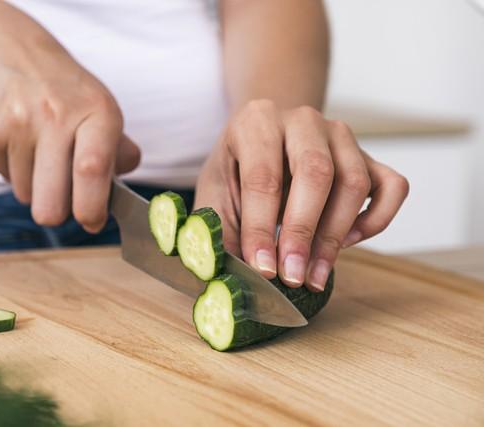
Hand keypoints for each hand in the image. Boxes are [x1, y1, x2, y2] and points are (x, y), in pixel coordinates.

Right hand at [0, 4, 139, 231]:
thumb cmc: (59, 86)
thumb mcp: (99, 105)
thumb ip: (117, 148)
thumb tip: (124, 181)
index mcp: (96, 112)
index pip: (93, 170)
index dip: (92, 208)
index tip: (92, 221)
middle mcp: (56, 117)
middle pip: (52, 205)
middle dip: (58, 212)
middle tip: (63, 198)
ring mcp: (17, 125)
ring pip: (26, 196)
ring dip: (34, 185)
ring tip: (37, 150)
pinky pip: (2, 179)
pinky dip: (12, 169)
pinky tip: (16, 140)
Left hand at [195, 100, 408, 291]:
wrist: (263, 140)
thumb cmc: (237, 168)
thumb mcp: (215, 191)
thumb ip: (220, 227)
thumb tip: (233, 273)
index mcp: (257, 121)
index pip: (263, 177)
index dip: (262, 227)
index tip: (263, 267)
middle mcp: (303, 120)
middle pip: (316, 173)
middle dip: (303, 232)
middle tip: (292, 276)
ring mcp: (340, 135)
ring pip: (354, 182)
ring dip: (335, 236)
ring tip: (314, 274)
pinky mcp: (368, 155)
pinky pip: (391, 187)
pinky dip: (375, 220)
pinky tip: (347, 242)